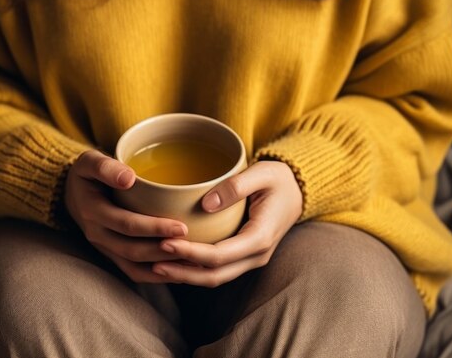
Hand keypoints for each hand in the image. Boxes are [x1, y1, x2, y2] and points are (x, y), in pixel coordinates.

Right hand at [64, 150, 188, 282]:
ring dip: (163, 267)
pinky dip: (156, 276)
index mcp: (93, 212)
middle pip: (133, 250)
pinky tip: (180, 271)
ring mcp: (105, 248)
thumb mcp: (88, 162)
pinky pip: (134, 272)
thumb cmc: (87, 173)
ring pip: (135, 266)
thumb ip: (105, 167)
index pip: (127, 224)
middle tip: (194, 246)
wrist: (72, 193)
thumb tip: (128, 178)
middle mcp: (97, 235)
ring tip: (192, 264)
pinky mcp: (113, 255)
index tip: (182, 227)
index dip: (155, 228)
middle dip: (164, 250)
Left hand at [152, 161, 302, 286]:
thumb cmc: (278, 179)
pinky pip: (217, 271)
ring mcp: (250, 259)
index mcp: (260, 237)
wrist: (297, 191)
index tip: (164, 242)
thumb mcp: (262, 173)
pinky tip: (173, 262)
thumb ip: (236, 186)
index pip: (219, 255)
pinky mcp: (242, 256)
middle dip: (182, 272)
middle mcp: (256, 255)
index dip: (190, 253)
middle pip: (214, 275)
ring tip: (156, 267)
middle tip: (153, 261)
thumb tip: (206, 203)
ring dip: (185, 276)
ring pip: (214, 278)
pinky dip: (193, 270)